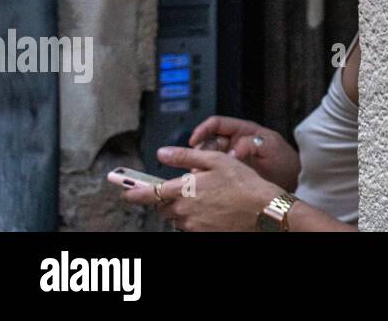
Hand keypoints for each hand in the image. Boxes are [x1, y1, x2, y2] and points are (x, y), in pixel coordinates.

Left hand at [120, 146, 281, 231]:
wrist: (262, 210)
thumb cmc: (243, 183)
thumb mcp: (216, 160)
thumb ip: (184, 157)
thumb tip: (162, 153)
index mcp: (183, 190)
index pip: (148, 193)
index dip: (134, 192)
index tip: (125, 191)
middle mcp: (183, 211)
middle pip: (162, 207)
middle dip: (167, 198)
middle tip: (186, 189)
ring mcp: (191, 226)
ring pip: (177, 217)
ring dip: (182, 208)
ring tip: (207, 198)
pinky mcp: (202, 235)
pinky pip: (190, 226)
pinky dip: (195, 218)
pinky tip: (213, 209)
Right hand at [189, 115, 299, 191]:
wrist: (293, 182)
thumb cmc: (285, 161)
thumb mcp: (271, 147)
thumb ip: (252, 145)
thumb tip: (232, 152)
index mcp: (244, 131)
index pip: (217, 124)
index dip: (203, 130)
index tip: (193, 141)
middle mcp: (235, 143)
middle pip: (208, 143)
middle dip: (200, 153)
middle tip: (197, 166)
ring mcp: (231, 159)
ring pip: (208, 159)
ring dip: (201, 167)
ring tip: (199, 178)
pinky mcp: (230, 175)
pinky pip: (214, 173)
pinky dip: (208, 177)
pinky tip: (206, 185)